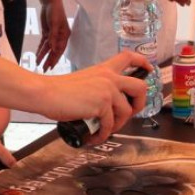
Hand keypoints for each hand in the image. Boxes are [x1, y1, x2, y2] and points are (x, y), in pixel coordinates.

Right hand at [34, 51, 148, 142]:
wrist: (46, 93)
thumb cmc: (59, 90)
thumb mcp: (83, 81)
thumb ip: (98, 87)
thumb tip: (106, 106)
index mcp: (104, 69)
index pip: (129, 57)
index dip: (143, 63)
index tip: (148, 69)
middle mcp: (109, 78)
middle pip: (140, 87)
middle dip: (139, 104)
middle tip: (129, 113)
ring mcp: (107, 91)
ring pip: (126, 112)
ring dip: (117, 125)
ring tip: (103, 130)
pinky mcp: (102, 105)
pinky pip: (110, 124)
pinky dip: (103, 134)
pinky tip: (94, 136)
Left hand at [36, 0, 70, 71]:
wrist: (50, 2)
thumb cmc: (55, 11)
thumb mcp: (54, 23)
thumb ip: (53, 36)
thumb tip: (52, 48)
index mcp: (64, 35)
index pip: (59, 50)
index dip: (55, 59)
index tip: (51, 66)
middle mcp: (60, 37)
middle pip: (54, 51)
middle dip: (49, 60)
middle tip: (44, 69)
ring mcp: (53, 35)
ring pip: (48, 48)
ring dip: (43, 55)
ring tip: (38, 64)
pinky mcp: (47, 32)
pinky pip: (43, 43)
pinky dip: (40, 49)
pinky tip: (37, 55)